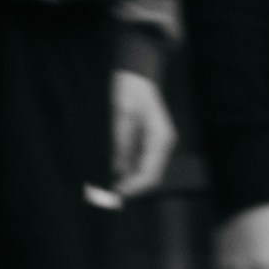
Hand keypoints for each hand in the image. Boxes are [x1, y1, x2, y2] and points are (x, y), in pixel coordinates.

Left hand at [106, 62, 176, 202]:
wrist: (136, 74)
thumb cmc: (131, 91)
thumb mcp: (122, 117)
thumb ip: (121, 144)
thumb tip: (117, 170)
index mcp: (161, 139)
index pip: (151, 174)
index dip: (133, 188)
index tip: (114, 194)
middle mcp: (162, 143)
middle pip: (150, 176)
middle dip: (130, 187)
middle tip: (107, 192)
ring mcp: (156, 142)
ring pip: (145, 171)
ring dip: (127, 179)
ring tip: (106, 183)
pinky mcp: (148, 140)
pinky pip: (139, 161)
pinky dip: (126, 169)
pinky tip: (112, 169)